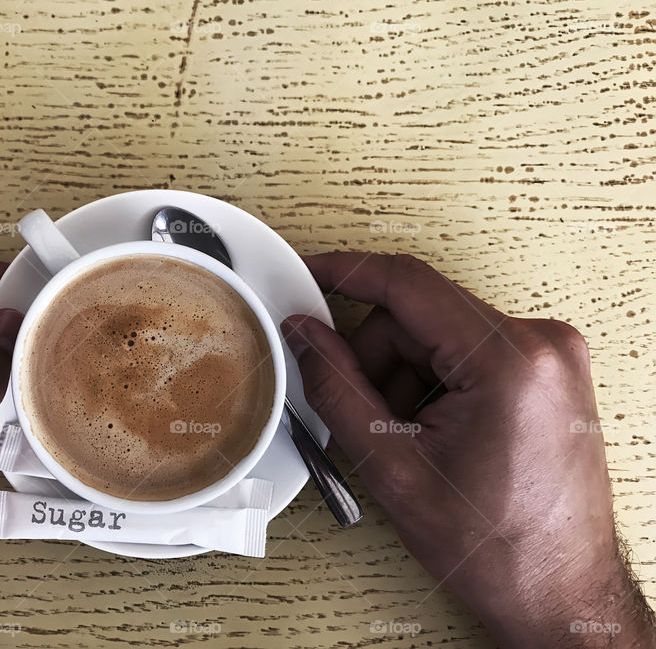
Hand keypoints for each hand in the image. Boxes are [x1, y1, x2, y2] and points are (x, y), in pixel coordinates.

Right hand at [283, 253, 654, 647]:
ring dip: (402, 377)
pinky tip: (428, 432)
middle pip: (419, 316)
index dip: (347, 273)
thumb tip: (306, 335)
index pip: (408, 285)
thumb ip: (337, 389)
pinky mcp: (544, 371)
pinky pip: (464, 352)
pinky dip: (431, 384)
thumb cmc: (498, 549)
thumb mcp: (393, 469)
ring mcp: (548, 356)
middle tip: (360, 414)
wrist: (559, 593)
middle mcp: (540, 345)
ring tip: (404, 439)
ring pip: (437, 335)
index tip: (309, 274)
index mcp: (509, 363)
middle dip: (374, 359)